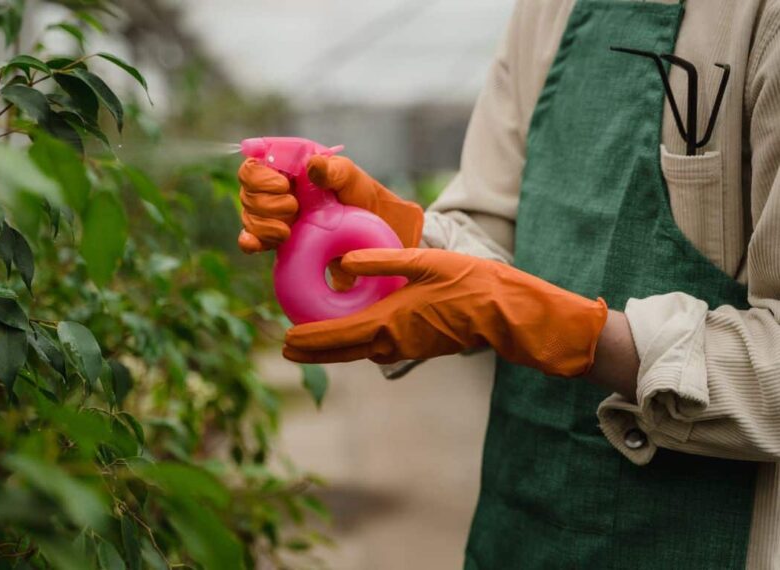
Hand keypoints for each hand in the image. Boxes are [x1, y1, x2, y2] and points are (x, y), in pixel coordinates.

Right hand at [237, 155, 423, 253]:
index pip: (253, 164)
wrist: (369, 232)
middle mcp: (275, 187)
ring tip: (289, 230)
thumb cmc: (360, 196)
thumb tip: (314, 164)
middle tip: (294, 209)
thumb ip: (333, 170)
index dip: (260, 177)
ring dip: (264, 224)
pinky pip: (251, 238)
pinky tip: (254, 245)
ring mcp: (273, 213)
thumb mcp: (350, 178)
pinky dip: (250, 241)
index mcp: (287, 165)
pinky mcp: (275, 237)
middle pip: (246, 192)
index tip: (284, 186)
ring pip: (248, 215)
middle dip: (266, 204)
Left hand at [283, 248, 608, 377]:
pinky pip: (378, 348)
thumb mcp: (425, 263)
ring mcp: (406, 347)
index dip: (309, 340)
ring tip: (312, 341)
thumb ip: (383, 261)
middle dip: (314, 350)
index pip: (338, 335)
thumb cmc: (471, 283)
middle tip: (288, 349)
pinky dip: (357, 344)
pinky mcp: (418, 346)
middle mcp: (393, 341)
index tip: (285, 342)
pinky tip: (353, 332)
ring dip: (334, 348)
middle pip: (343, 351)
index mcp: (390, 322)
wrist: (506, 313)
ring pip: (360, 351)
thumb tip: (345, 261)